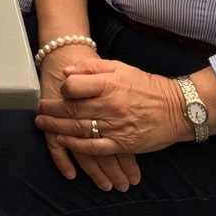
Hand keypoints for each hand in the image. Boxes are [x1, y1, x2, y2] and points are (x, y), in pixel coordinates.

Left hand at [36, 48, 141, 191]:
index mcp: (109, 84)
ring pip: (78, 129)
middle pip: (72, 110)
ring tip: (42, 125)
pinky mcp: (123, 144)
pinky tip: (62, 141)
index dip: (61, 90)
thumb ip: (92, 68)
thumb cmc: (146, 85)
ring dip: (56, 128)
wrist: (177, 108)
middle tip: (38, 111)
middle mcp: (110, 106)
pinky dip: (75, 146)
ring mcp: (116, 127)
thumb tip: (67, 72)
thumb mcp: (120, 67)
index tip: (56, 91)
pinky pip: (94, 147)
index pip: (74, 88)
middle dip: (51, 112)